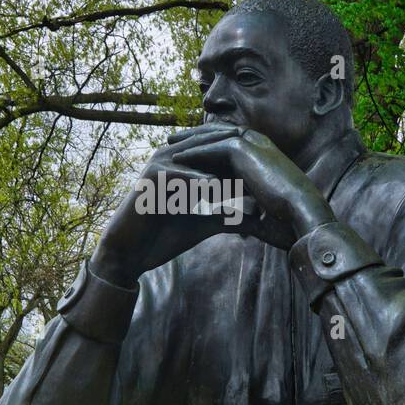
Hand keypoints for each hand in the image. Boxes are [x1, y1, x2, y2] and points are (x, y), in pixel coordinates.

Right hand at [89, 128, 257, 286]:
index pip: (222, 155)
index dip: (247, 164)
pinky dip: (207, 184)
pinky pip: (186, 176)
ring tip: (256, 181)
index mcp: (186, 164)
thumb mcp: (202, 224)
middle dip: (244, 163)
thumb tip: (256, 218)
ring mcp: (162, 162)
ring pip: (203, 162)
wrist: (129, 252)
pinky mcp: (154, 175)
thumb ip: (227, 217)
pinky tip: (228, 192)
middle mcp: (174, 157)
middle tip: (272, 172)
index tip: (275, 176)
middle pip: (216, 152)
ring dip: (230, 171)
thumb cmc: (161, 236)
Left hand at [168, 124, 334, 248]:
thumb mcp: (261, 210)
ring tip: (169, 145)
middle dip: (195, 137)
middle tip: (172, 141)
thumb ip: (246, 210)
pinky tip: (178, 158)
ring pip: (214, 136)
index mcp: (265, 156)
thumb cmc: (289, 219)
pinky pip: (214, 147)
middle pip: (219, 134)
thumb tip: (234, 223)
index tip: (189, 155)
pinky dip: (196, 152)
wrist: (303, 214)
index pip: (230, 143)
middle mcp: (260, 144)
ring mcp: (254, 143)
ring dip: (190, 141)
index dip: (208, 147)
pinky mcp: (246, 149)